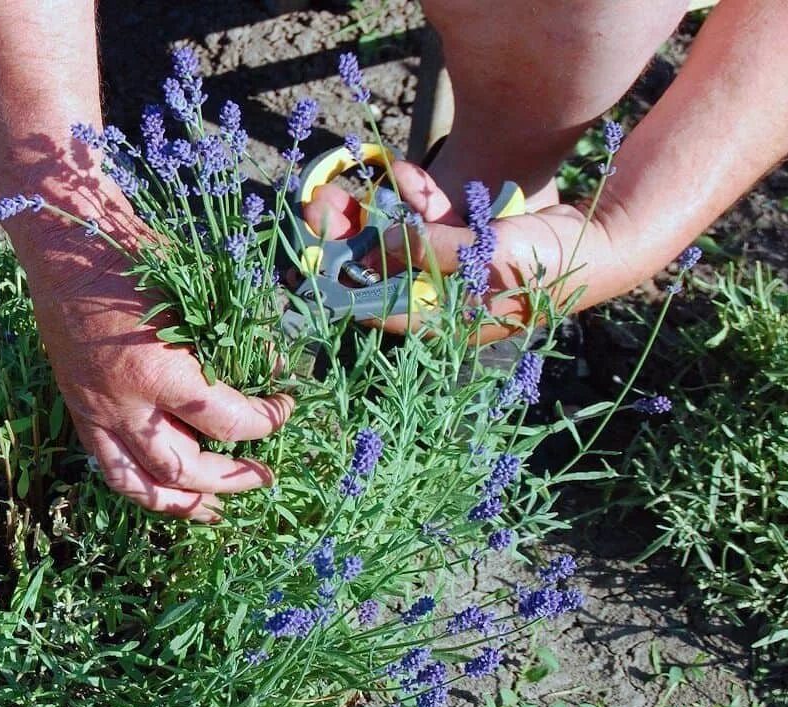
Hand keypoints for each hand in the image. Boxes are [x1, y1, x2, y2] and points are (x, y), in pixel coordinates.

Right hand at [22, 224, 294, 521]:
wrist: (68, 251)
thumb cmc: (138, 260)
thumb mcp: (198, 294)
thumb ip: (238, 338)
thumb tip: (275, 368)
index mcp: (161, 371)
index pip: (226, 420)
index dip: (265, 422)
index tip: (284, 408)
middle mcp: (125, 405)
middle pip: (186, 469)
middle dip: (231, 478)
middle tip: (263, 475)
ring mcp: (97, 414)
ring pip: (140, 484)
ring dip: (181, 503)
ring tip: (214, 511)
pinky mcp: (81, 413)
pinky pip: (111, 467)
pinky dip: (142, 487)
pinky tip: (168, 492)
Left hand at [302, 161, 622, 339]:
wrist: (604, 240)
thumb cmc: (552, 261)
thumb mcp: (492, 255)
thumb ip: (436, 250)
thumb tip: (383, 245)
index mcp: (448, 323)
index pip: (383, 313)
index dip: (345, 291)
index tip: (311, 272)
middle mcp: (445, 301)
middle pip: (383, 273)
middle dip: (350, 243)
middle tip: (316, 214)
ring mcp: (455, 270)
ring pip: (402, 242)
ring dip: (377, 213)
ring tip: (345, 188)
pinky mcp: (470, 241)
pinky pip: (432, 221)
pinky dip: (419, 199)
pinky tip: (405, 173)